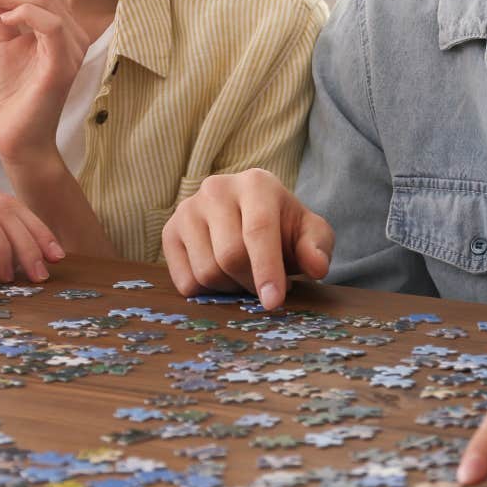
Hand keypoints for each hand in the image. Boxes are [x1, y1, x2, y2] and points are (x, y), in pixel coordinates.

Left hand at [0, 0, 91, 163]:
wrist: (16, 137)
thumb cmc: (11, 93)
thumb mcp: (2, 41)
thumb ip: (1, 10)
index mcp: (61, 22)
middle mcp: (73, 30)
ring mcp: (72, 46)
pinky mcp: (63, 63)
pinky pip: (49, 23)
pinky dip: (23, 13)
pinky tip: (4, 20)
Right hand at [161, 169, 334, 308]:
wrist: (250, 218)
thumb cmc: (284, 228)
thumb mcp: (310, 234)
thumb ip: (318, 247)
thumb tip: (316, 267)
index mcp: (256, 184)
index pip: (258, 230)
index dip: (266, 270)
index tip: (273, 303)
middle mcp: (216, 189)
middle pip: (229, 256)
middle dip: (251, 282)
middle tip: (266, 287)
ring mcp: (187, 209)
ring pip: (206, 271)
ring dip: (230, 288)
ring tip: (243, 276)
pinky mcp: (169, 232)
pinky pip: (185, 281)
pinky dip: (207, 292)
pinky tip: (222, 276)